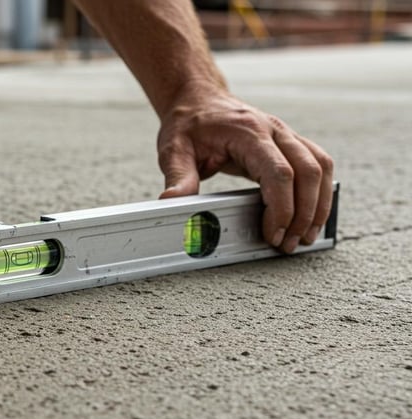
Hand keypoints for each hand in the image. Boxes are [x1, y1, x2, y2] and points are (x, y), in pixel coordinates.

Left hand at [156, 83, 333, 252]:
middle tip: (290, 243)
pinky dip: (320, 191)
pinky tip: (311, 214)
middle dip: (305, 213)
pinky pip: (318, 164)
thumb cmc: (189, 124)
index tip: (273, 234)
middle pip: (309, 171)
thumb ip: (178, 176)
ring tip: (306, 236)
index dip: (282, 208)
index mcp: (249, 132)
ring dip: (320, 204)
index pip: (279, 172)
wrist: (198, 100)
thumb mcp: (174, 149)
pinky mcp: (290, 142)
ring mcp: (286, 134)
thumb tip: (172, 201)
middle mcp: (275, 130)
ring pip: (321, 167)